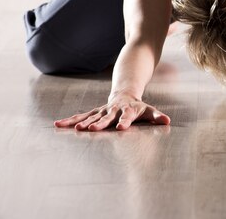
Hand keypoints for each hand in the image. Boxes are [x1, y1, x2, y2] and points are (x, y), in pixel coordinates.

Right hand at [54, 93, 170, 130]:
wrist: (125, 94)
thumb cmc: (139, 107)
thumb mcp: (149, 111)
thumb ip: (157, 116)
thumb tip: (168, 121)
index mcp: (127, 110)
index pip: (127, 116)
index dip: (124, 121)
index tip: (121, 128)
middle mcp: (112, 110)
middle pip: (106, 117)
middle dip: (99, 124)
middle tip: (91, 130)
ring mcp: (102, 111)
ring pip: (91, 117)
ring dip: (82, 123)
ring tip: (75, 129)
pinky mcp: (94, 112)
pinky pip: (81, 117)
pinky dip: (70, 121)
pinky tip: (58, 124)